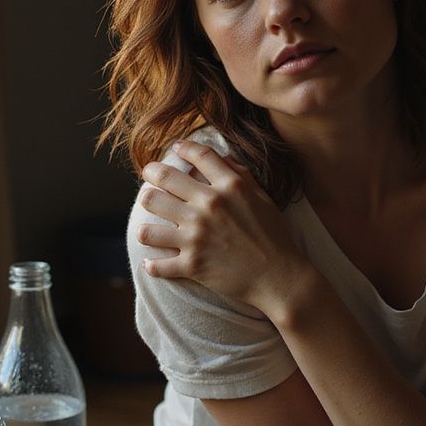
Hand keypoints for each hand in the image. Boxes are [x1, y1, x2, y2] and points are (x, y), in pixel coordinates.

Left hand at [136, 140, 308, 311]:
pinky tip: (153, 263)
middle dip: (151, 174)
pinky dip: (153, 265)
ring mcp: (197, 236)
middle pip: (163, 179)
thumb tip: (221, 158)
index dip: (183, 147)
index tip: (175, 148)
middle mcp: (209, 206)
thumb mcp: (263, 198)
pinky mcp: (192, 264)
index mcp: (230, 187)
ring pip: (148, 222)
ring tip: (149, 225)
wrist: (279, 278)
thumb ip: (241, 175)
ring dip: (145, 224)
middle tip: (148, 175)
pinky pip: (157, 264)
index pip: (199, 155)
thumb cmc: (274, 237)